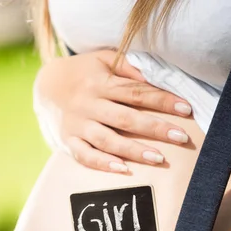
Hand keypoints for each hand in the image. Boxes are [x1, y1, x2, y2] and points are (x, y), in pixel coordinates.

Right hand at [33, 50, 190, 171]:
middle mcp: (89, 105)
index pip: (136, 93)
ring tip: (159, 158)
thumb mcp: (102, 60)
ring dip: (134, 150)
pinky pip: (86, 156)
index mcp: (100, 83)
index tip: (186, 109)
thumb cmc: (82, 74)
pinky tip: (122, 169)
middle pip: (126, 118)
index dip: (162, 100)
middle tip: (181, 137)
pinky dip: (103, 164)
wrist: (44, 88)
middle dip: (155, 128)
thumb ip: (127, 67)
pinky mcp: (69, 142)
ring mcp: (78, 126)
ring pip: (108, 140)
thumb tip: (152, 77)